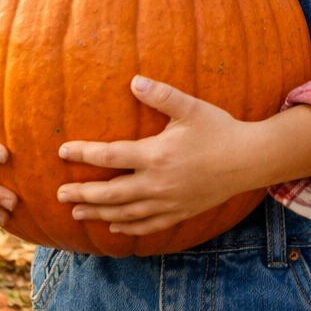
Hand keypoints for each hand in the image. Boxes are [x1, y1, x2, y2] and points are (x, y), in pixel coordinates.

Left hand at [57, 76, 260, 235]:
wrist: (250, 159)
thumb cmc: (219, 129)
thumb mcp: (191, 107)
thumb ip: (161, 95)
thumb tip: (134, 81)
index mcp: (156, 155)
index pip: (110, 156)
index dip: (83, 154)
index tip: (62, 151)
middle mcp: (157, 183)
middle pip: (110, 194)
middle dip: (82, 194)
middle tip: (60, 194)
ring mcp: (168, 202)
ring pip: (125, 214)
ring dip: (98, 215)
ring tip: (77, 213)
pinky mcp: (180, 212)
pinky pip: (148, 226)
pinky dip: (128, 228)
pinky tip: (115, 229)